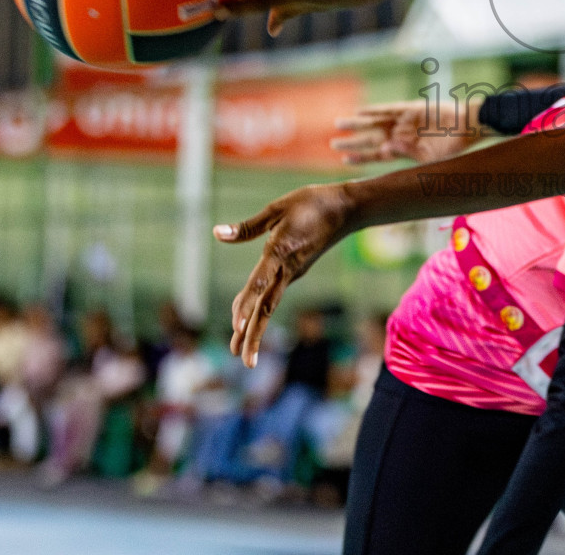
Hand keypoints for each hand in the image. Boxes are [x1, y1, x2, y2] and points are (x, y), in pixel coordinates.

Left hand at [214, 182, 354, 367]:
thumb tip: (217, 233)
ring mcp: (293, 273)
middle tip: (243, 362)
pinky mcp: (295, 270)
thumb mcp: (277, 208)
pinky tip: (246, 316)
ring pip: (270, 305)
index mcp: (281, 253)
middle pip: (267, 307)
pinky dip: (258, 308)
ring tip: (240, 350)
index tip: (237, 327)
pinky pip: (273, 294)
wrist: (346, 209)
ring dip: (255, 329)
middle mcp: (288, 269)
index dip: (247, 305)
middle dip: (254, 335)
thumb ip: (247, 226)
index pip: (261, 284)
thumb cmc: (312, 202)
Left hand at [331, 98, 487, 164]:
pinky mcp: (411, 109)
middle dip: (353, 141)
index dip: (361, 157)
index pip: (377, 156)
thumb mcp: (431, 160)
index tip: (344, 160)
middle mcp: (401, 136)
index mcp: (405, 151)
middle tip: (333, 143)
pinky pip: (388, 110)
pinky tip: (360, 111)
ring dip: (358, 124)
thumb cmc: (453, 148)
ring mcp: (404, 122)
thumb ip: (408, 156)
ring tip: (338, 124)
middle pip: (371, 139)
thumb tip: (385, 151)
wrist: (468, 127)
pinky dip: (374, 111)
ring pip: (375, 123)